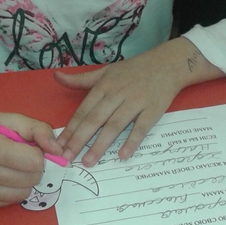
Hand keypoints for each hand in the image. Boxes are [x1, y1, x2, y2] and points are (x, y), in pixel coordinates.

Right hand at [0, 103, 63, 206]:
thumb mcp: (12, 119)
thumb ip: (39, 130)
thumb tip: (58, 151)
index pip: (35, 162)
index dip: (39, 154)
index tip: (30, 147)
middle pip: (32, 179)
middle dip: (33, 168)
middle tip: (21, 156)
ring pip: (24, 193)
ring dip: (25, 180)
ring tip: (12, 166)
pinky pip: (12, 201)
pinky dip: (14, 189)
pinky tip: (4, 176)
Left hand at [54, 38, 224, 165]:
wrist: (168, 63)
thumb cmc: (135, 69)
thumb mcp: (106, 71)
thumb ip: (81, 79)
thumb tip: (57, 76)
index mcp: (104, 85)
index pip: (83, 110)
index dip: (71, 129)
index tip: (59, 145)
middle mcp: (118, 93)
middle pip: (95, 119)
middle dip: (80, 140)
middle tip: (68, 158)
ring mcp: (136, 102)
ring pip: (114, 125)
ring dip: (100, 145)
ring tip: (89, 161)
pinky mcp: (153, 109)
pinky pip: (141, 128)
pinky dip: (132, 141)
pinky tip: (122, 155)